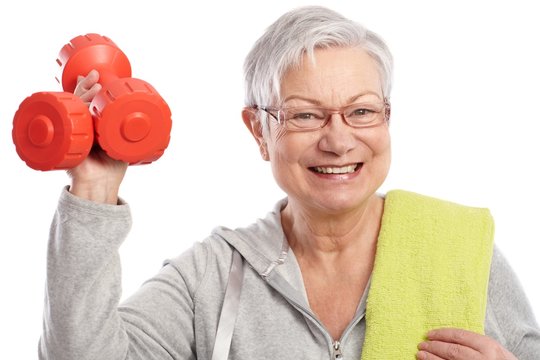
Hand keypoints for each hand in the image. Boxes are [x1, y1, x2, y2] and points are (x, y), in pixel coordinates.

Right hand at [68, 70, 127, 204]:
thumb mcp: (122, 143)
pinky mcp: (65, 143)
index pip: (86, 100)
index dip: (88, 87)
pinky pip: (64, 126)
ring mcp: (71, 132)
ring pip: (71, 108)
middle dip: (85, 86)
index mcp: (92, 124)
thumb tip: (144, 117)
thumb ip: (126, 130)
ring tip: (94, 88)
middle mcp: (80, 125)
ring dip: (81, 95)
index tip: (96, 75)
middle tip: (95, 78)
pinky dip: (69, 113)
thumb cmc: (113, 167)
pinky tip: (78, 104)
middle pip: (77, 99)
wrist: (103, 185)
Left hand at [417, 328, 516, 359]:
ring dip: (431, 358)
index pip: (459, 336)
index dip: (441, 334)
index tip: (429, 333)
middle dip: (434, 346)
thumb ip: (474, 342)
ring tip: (420, 354)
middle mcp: (482, 358)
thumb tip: (447, 337)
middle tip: (422, 344)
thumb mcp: (492, 349)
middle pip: (452, 350)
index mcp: (488, 345)